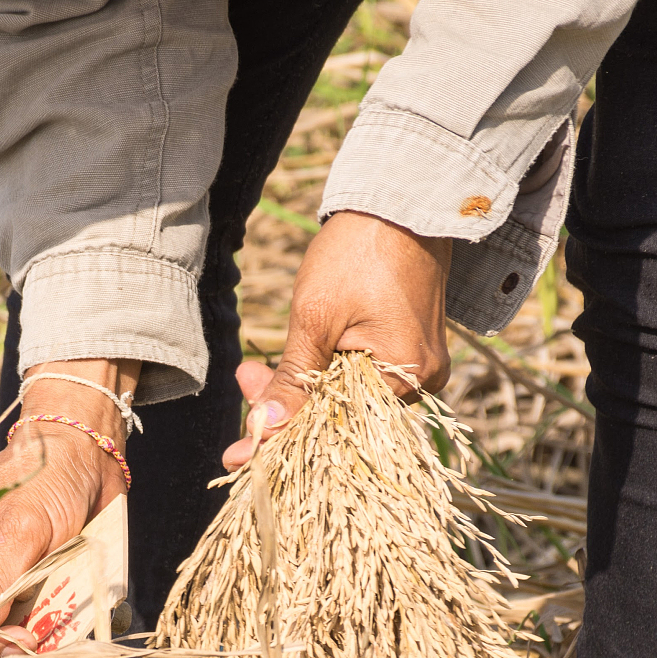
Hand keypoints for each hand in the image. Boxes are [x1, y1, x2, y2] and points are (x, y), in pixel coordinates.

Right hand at [0, 359, 136, 657]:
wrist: (86, 457)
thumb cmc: (42, 479)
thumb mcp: (18, 527)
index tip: (13, 636)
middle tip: (30, 644)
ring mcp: (2, 603)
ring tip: (46, 643)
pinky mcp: (32, 608)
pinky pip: (27, 650)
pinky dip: (41, 657)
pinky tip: (58, 643)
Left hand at [222, 211, 452, 469]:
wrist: (399, 201)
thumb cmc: (358, 252)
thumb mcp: (315, 318)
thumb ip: (292, 379)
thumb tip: (264, 431)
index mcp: (406, 378)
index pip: (333, 429)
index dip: (282, 438)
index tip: (234, 455)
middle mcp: (422, 381)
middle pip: (340, 415)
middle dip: (285, 402)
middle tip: (242, 377)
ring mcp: (420, 366)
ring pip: (346, 396)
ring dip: (301, 383)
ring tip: (252, 368)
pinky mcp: (411, 349)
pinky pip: (361, 376)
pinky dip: (324, 370)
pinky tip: (292, 358)